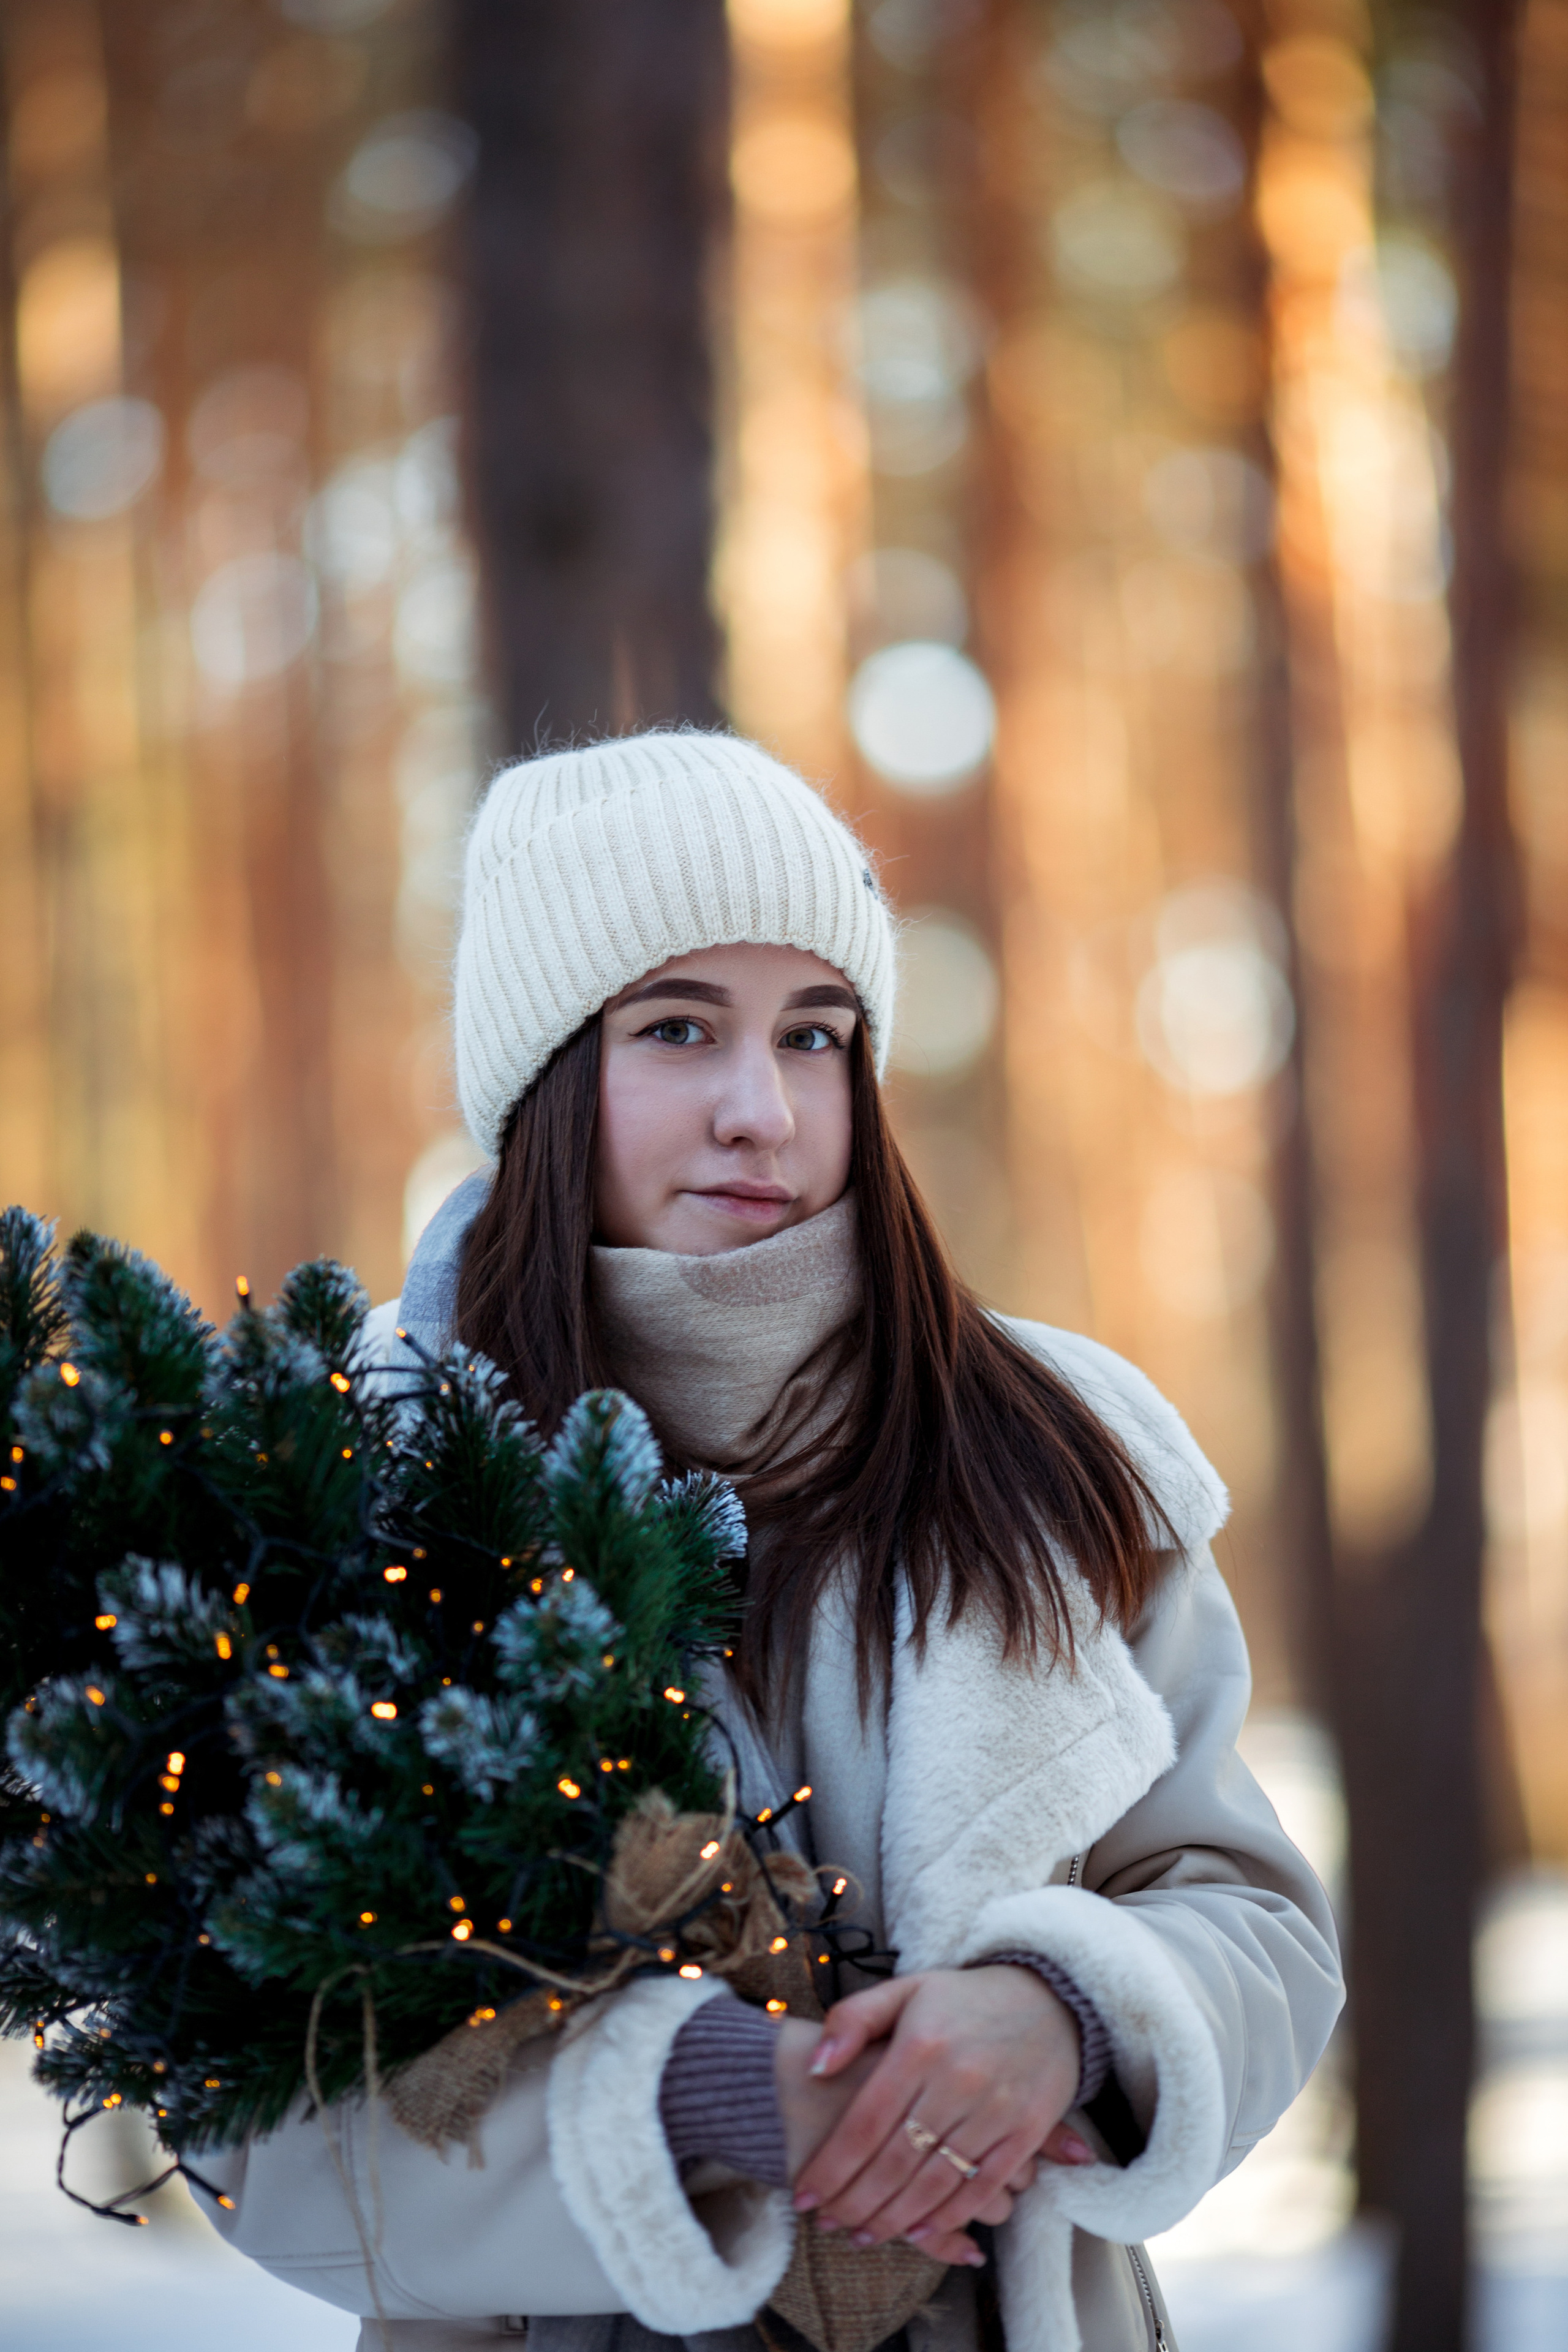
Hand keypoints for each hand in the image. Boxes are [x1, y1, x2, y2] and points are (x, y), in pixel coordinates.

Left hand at [773, 2016, 1024, 2268]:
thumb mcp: (904, 1991)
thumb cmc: (963, 1999)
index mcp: (920, 2045)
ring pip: (935, 2181)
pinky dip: (950, 2216)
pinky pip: (983, 2185)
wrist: (1050, 1997)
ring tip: (862, 2236)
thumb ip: (852, 2021)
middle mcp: (957, 2079)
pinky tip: (919, 2233)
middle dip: (855, 2202)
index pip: (865, 2123)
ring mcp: (996, 2108)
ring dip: (894, 2218)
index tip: (804, 2195)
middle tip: (826, 2224)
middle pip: (896, 2161)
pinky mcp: (1028, 2130)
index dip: (832, 2167)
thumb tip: (815, 2069)